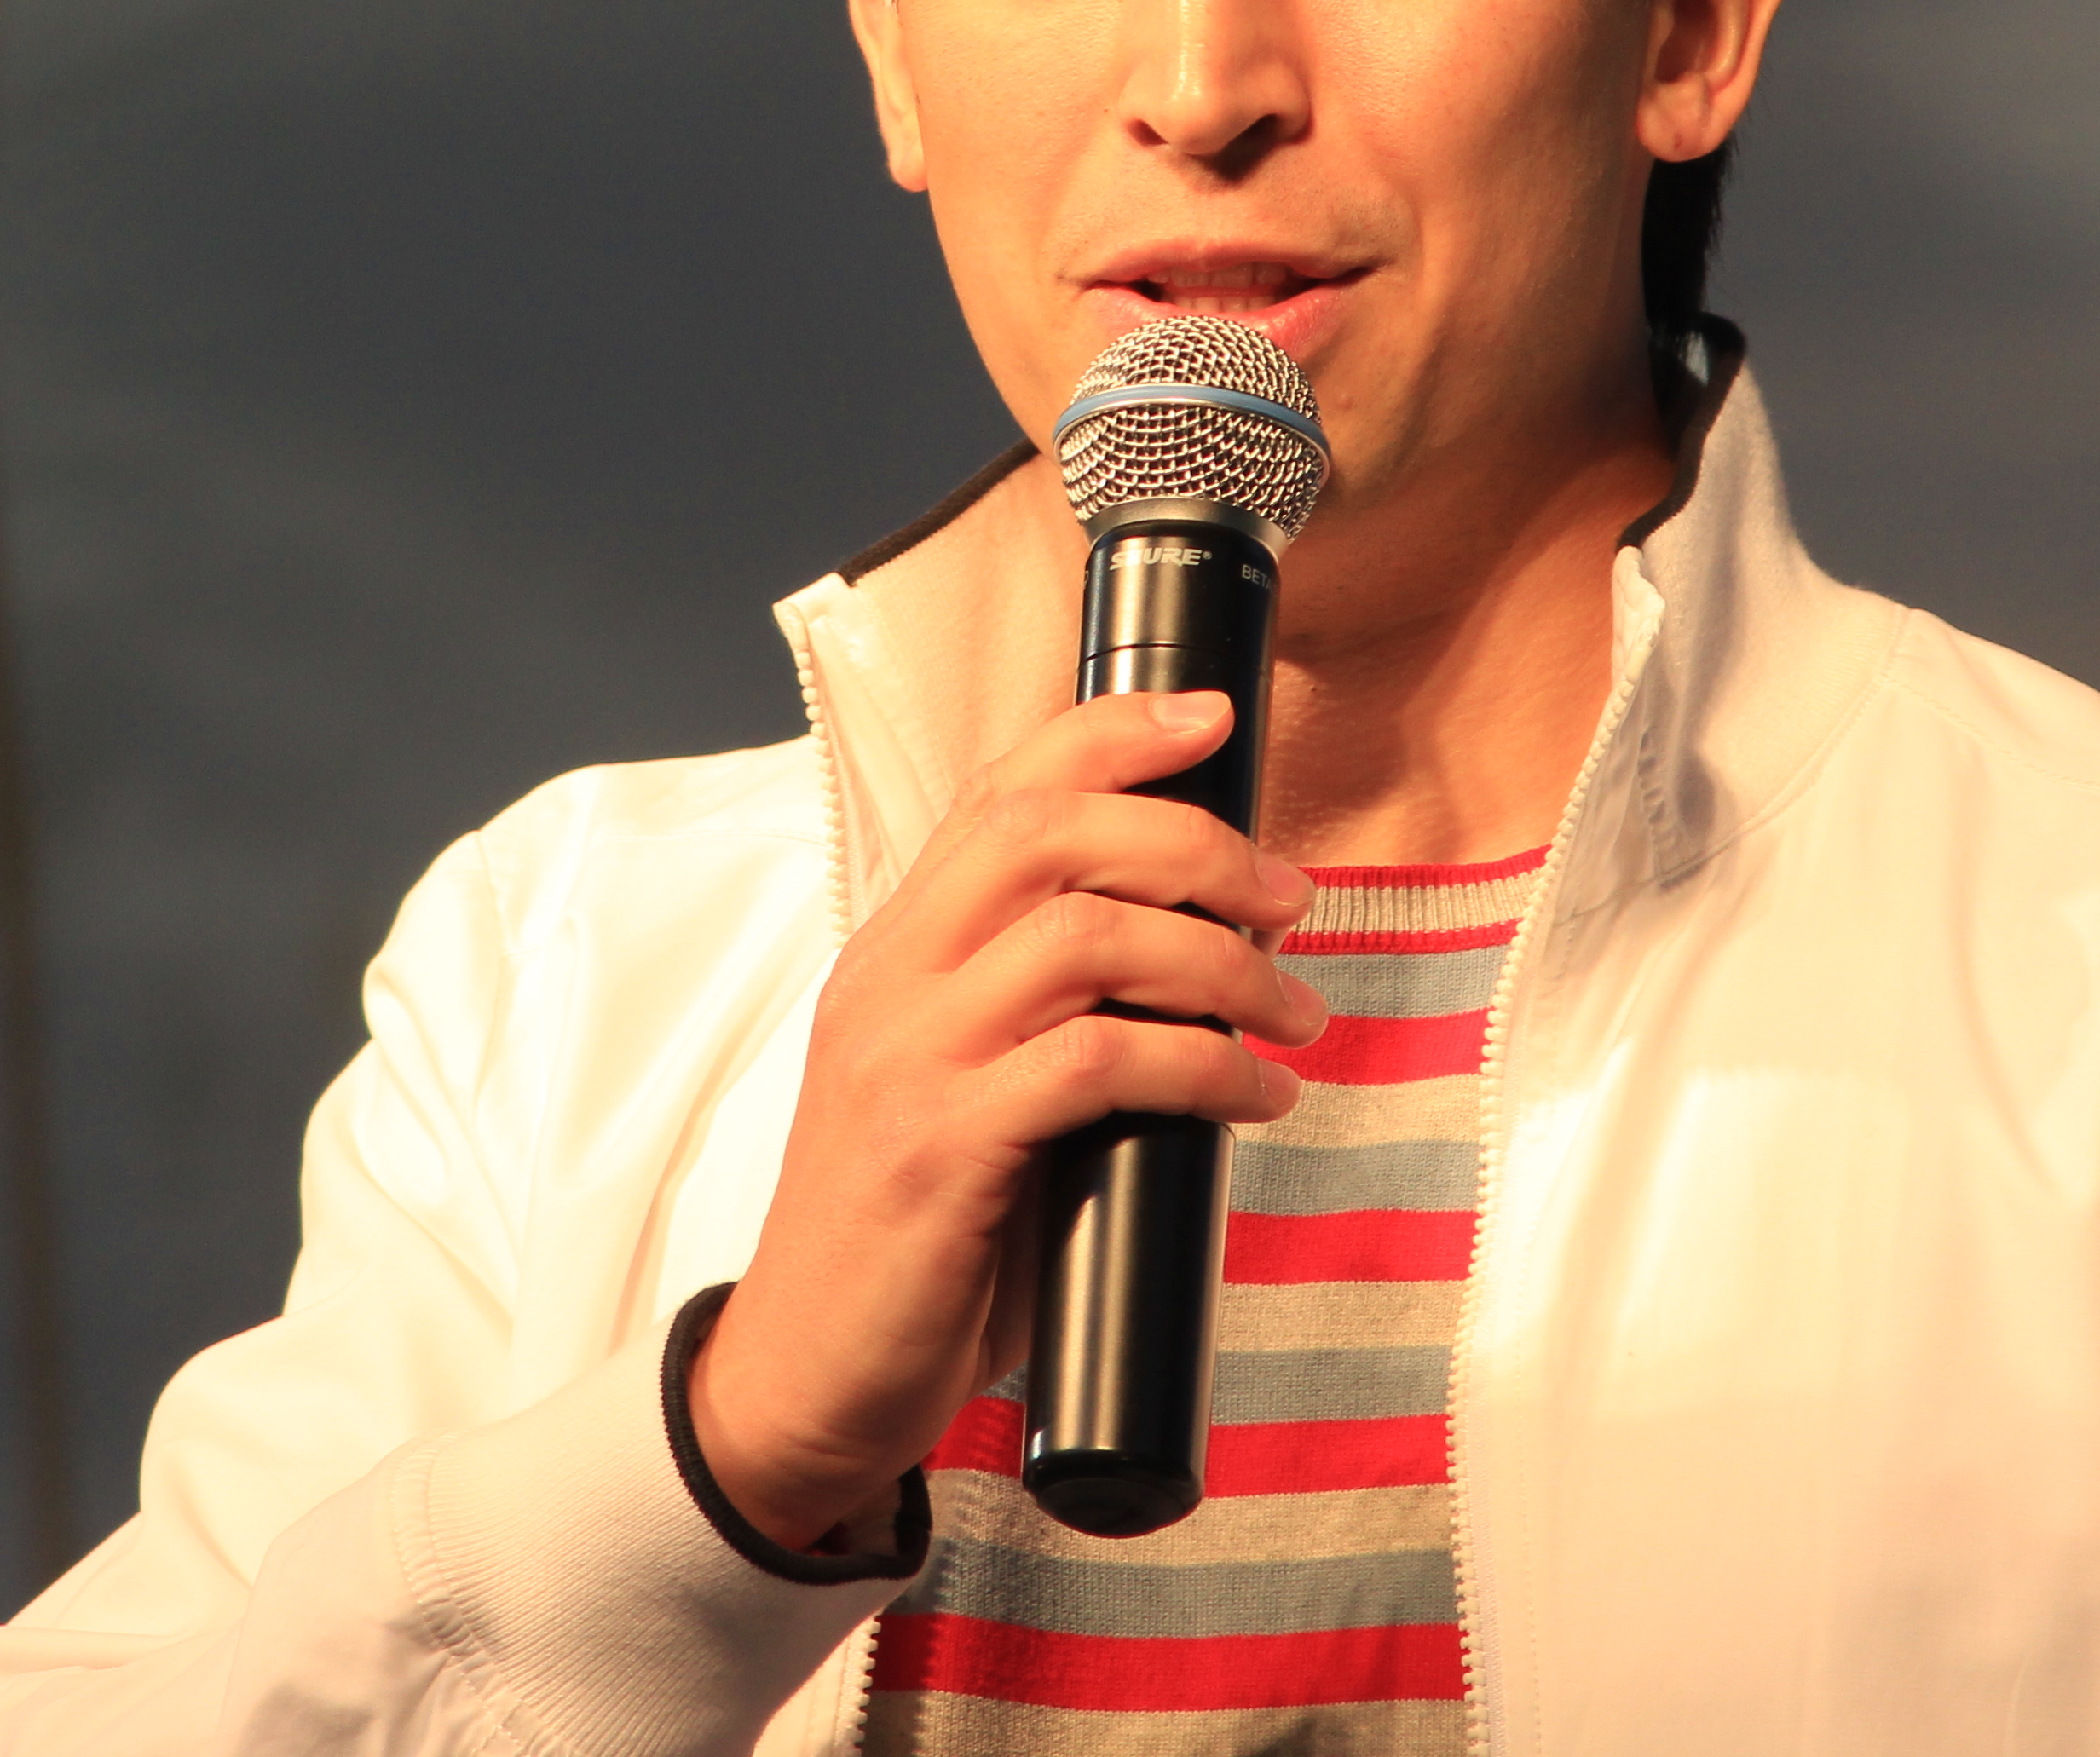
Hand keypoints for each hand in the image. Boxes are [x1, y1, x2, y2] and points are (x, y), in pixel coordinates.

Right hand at [683, 689, 1322, 1551]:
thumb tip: (1211, 969)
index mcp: (895, 948)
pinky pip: (1094, 1063)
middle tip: (1291, 899)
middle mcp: (891, 980)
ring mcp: (908, 1059)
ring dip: (1219, 959)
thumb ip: (1046, 1018)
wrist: (806, 1379)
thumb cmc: (914, 1238)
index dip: (1110, 732)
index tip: (1210, 719)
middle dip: (1195, 843)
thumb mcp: (966, 1091)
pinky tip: (1254, 1096)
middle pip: (1049, 837)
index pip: (998, 791)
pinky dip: (1200, 1063)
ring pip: (1082, 936)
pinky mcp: (938, 1149)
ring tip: (1293, 1012)